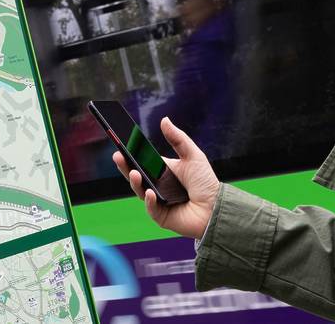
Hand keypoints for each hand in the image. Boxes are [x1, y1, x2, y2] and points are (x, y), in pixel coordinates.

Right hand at [113, 116, 220, 239]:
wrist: (216, 207)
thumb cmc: (206, 182)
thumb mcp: (192, 155)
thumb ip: (177, 138)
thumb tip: (164, 120)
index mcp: (163, 171)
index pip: (142, 162)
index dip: (131, 155)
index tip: (122, 145)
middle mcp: (157, 186)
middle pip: (136, 176)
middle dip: (125, 166)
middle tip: (117, 156)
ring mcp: (158, 201)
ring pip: (140, 191)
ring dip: (135, 182)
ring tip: (134, 172)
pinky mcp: (161, 216)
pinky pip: (151, 208)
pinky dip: (149, 201)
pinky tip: (150, 193)